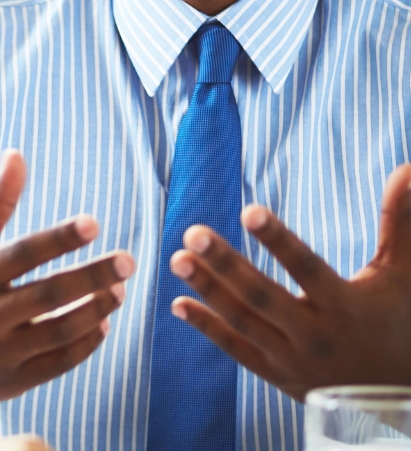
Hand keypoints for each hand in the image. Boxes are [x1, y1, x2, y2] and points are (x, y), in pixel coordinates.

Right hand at [0, 150, 134, 404]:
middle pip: (49, 295)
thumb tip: (16, 154)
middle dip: (93, 276)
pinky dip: (87, 343)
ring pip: (61, 332)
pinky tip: (103, 321)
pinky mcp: (13, 382)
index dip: (58, 239)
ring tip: (120, 290)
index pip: (21, 255)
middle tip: (129, 260)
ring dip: (97, 309)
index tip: (93, 224)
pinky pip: (60, 363)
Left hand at [168, 163, 410, 400]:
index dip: (279, 241)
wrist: (402, 397)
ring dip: (208, 290)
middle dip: (226, 264)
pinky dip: (208, 328)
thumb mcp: (403, 275)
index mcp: (345, 306)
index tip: (249, 210)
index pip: (307, 268)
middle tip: (192, 232)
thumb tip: (405, 168)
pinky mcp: (278, 375)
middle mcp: (316, 335)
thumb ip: (400, 223)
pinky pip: (237, 350)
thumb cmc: (402, 323)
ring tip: (177, 258)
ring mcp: (294, 359)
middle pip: (263, 296)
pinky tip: (178, 304)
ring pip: (243, 322)